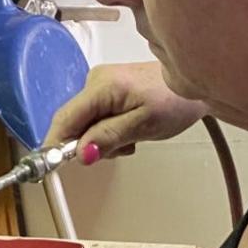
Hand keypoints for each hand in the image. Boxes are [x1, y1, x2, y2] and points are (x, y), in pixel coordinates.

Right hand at [46, 62, 205, 161]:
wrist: (197, 81)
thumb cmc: (176, 100)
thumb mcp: (144, 125)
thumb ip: (109, 138)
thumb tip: (81, 153)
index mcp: (101, 87)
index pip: (64, 118)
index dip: (55, 144)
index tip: (51, 166)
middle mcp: (95, 81)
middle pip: (74, 122)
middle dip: (90, 143)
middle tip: (122, 147)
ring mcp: (101, 84)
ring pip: (86, 123)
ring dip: (104, 138)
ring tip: (134, 135)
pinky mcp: (109, 89)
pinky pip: (97, 116)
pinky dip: (110, 129)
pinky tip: (132, 127)